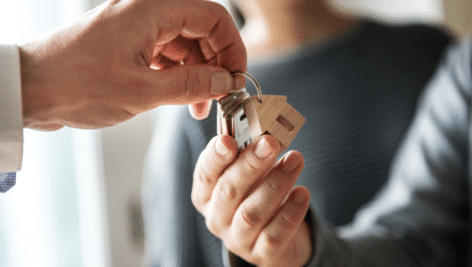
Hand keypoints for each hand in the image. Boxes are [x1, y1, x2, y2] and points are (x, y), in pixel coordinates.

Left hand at [19, 0, 245, 130]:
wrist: (30, 89)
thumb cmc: (75, 84)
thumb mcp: (142, 91)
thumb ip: (191, 85)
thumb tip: (226, 82)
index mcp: (152, 10)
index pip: (213, 18)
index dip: (232, 49)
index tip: (237, 79)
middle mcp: (147, 13)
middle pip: (201, 32)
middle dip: (215, 66)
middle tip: (221, 97)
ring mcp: (138, 29)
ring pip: (185, 47)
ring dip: (197, 76)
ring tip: (199, 107)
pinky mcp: (129, 45)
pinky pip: (166, 57)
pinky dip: (178, 78)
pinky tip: (181, 101)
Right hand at [192, 135, 311, 265]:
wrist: (274, 234)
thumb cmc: (257, 194)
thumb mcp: (249, 172)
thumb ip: (251, 153)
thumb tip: (265, 132)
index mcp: (206, 194)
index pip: (205, 174)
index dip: (215, 157)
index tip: (229, 140)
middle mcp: (217, 218)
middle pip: (228, 191)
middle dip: (250, 164)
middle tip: (270, 143)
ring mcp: (237, 239)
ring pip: (252, 213)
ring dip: (275, 184)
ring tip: (295, 160)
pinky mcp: (261, 254)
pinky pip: (275, 235)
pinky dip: (290, 212)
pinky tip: (302, 192)